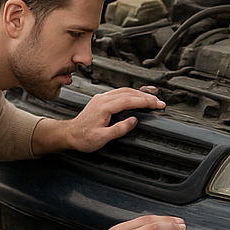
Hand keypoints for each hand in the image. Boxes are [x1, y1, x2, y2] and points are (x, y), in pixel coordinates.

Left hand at [33, 87, 164, 154]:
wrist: (69, 134)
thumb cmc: (83, 138)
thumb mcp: (102, 138)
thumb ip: (119, 129)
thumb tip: (133, 121)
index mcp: (104, 106)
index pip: (130, 100)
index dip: (146, 102)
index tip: (158, 105)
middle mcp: (103, 99)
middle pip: (129, 93)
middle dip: (146, 97)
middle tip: (160, 103)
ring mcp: (102, 98)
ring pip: (125, 91)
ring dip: (140, 94)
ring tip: (152, 100)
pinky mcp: (101, 100)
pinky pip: (120, 93)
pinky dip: (132, 94)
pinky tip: (137, 98)